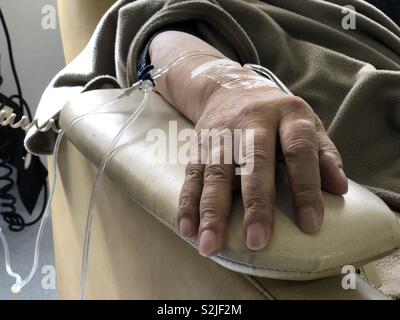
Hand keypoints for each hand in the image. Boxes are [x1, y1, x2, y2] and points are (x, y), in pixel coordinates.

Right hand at [148, 30, 347, 255]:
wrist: (229, 88)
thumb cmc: (276, 115)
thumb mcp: (306, 123)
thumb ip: (323, 153)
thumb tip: (340, 188)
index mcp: (287, 114)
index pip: (299, 150)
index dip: (306, 187)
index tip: (311, 225)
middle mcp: (252, 120)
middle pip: (254, 161)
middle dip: (255, 203)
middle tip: (256, 241)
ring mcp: (221, 133)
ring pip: (215, 171)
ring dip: (211, 210)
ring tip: (210, 244)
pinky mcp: (198, 145)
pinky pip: (192, 175)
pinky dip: (188, 202)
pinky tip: (187, 229)